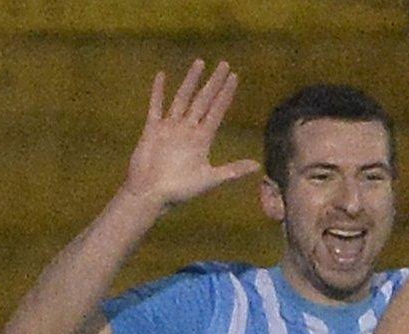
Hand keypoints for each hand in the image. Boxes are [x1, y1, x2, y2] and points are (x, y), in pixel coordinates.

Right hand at [123, 59, 258, 207]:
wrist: (151, 195)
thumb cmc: (181, 191)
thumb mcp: (210, 180)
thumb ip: (233, 170)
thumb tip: (258, 166)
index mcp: (203, 139)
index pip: (218, 110)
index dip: (226, 94)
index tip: (235, 78)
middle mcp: (188, 129)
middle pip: (204, 99)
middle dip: (214, 82)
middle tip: (224, 64)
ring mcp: (170, 128)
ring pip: (183, 98)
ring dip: (190, 80)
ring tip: (200, 62)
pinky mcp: (152, 130)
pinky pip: (156, 106)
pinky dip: (158, 91)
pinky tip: (162, 75)